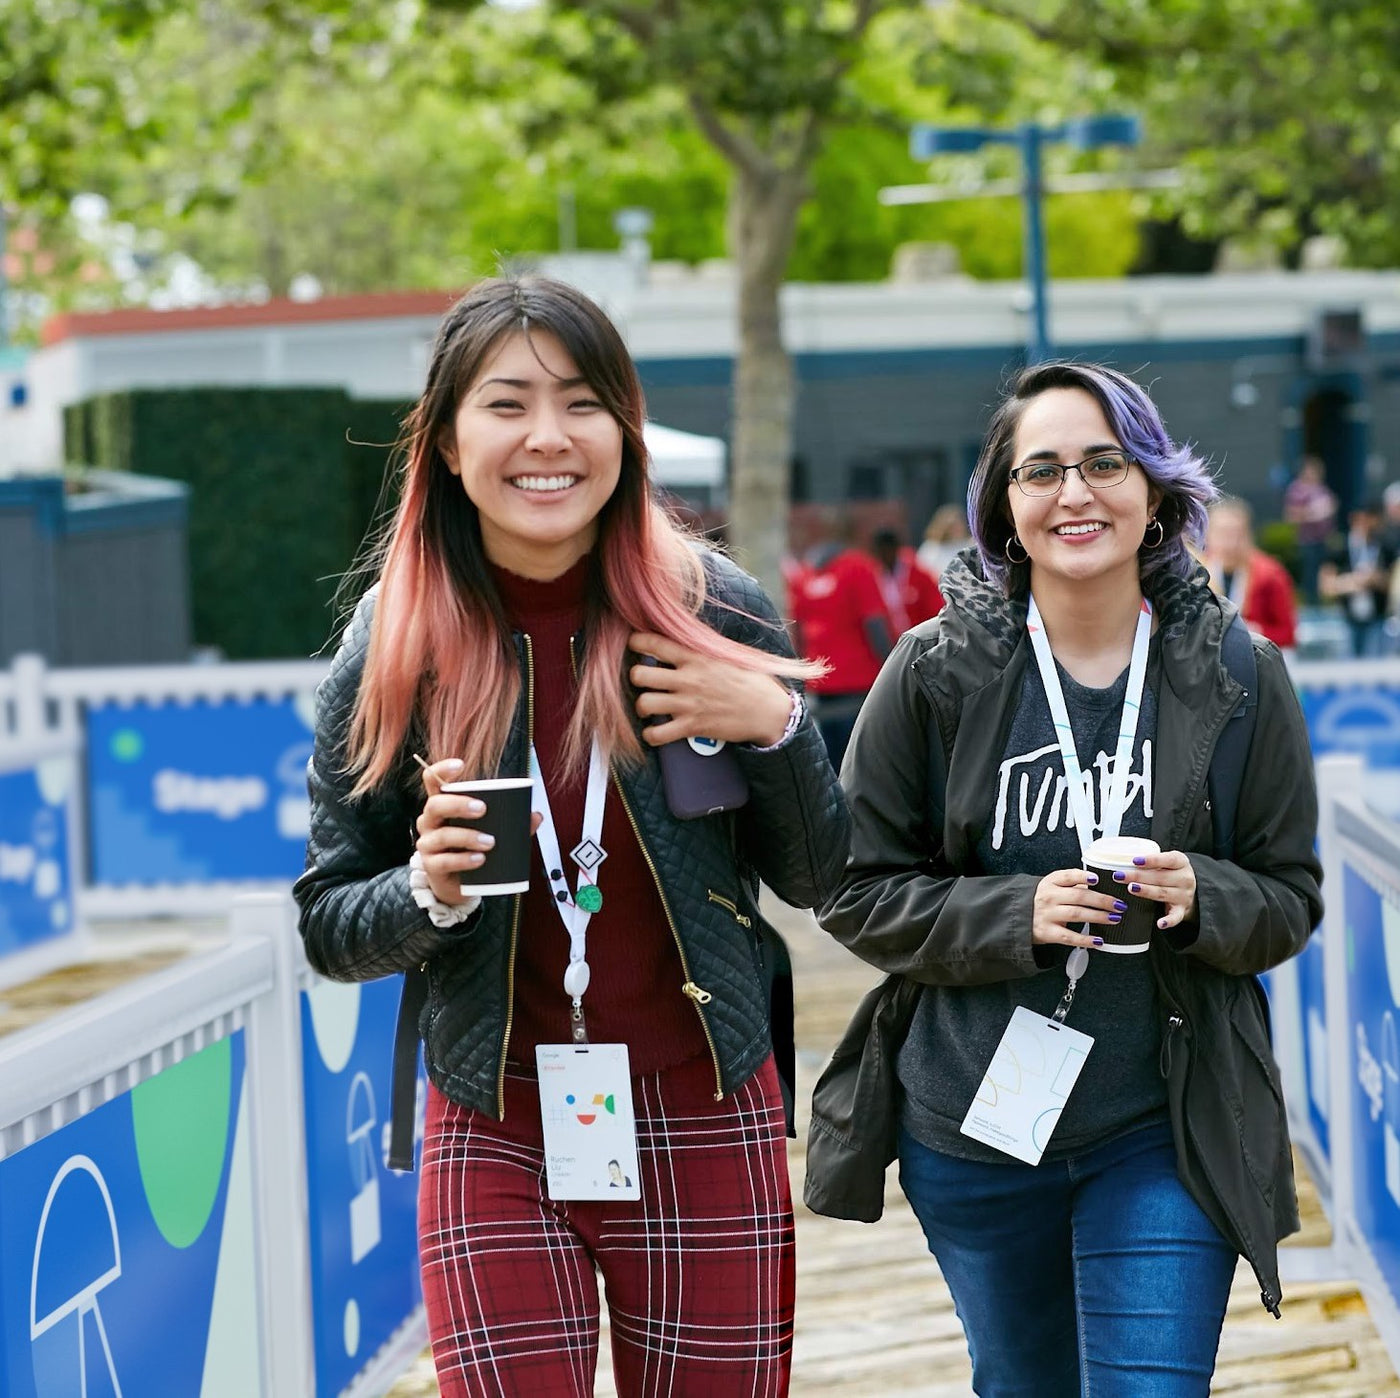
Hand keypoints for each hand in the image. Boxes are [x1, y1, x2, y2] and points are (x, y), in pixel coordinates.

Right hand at [415, 759, 541, 904]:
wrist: (459, 883)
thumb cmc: (471, 847)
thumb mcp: (490, 831)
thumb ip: (512, 823)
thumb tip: (536, 816)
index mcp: (443, 805)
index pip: (433, 781)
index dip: (442, 769)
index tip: (460, 765)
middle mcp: (430, 821)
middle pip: (435, 805)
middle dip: (459, 805)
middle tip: (483, 809)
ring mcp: (428, 844)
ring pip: (442, 835)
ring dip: (468, 837)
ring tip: (490, 842)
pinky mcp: (431, 866)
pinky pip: (444, 861)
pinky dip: (463, 860)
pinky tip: (479, 859)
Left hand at [629, 631, 791, 747]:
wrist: (768, 710)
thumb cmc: (750, 680)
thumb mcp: (727, 655)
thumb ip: (701, 649)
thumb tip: (683, 637)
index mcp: (696, 656)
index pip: (654, 643)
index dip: (636, 643)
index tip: (635, 646)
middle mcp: (688, 679)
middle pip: (639, 675)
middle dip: (636, 678)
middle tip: (643, 682)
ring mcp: (689, 704)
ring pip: (644, 704)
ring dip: (641, 707)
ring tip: (648, 707)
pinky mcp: (693, 727)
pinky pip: (657, 734)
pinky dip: (651, 735)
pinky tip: (655, 731)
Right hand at [1031, 868, 1123, 948]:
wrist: (1019, 917)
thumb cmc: (1042, 901)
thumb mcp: (1052, 887)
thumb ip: (1072, 884)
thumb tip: (1099, 884)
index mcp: (1050, 883)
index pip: (1068, 876)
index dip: (1083, 876)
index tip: (1098, 879)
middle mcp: (1049, 897)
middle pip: (1079, 896)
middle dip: (1102, 900)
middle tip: (1119, 904)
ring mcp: (1048, 915)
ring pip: (1077, 914)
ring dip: (1098, 916)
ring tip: (1114, 918)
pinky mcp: (1048, 932)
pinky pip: (1069, 937)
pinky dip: (1085, 940)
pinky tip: (1099, 941)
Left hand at [1112, 849, 1196, 930]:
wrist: (1191, 888)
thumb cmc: (1171, 871)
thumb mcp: (1166, 861)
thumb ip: (1149, 861)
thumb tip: (1119, 860)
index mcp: (1181, 862)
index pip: (1168, 860)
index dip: (1152, 860)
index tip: (1135, 861)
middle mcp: (1185, 879)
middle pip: (1161, 877)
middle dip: (1138, 876)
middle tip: (1120, 876)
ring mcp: (1184, 895)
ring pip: (1163, 893)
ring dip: (1146, 891)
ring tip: (1131, 888)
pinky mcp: (1182, 910)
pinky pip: (1176, 916)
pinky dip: (1168, 921)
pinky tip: (1160, 923)